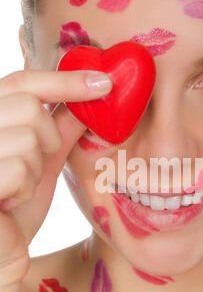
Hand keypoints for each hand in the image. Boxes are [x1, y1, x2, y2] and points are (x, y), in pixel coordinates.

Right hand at [0, 68, 111, 285]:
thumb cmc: (15, 212)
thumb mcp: (42, 165)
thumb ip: (59, 131)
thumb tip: (88, 101)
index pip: (21, 82)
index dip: (64, 80)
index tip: (104, 83)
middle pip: (28, 105)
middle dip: (47, 138)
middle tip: (35, 165)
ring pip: (28, 138)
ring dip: (34, 169)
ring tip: (17, 190)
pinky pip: (18, 168)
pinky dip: (23, 190)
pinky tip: (8, 203)